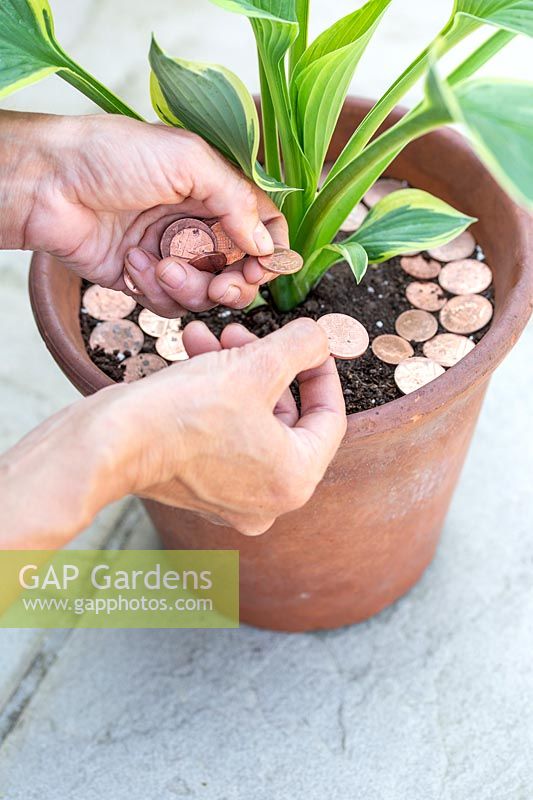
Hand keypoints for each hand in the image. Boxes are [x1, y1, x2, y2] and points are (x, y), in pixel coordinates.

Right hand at [0, 319, 345, 545]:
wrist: (107, 444)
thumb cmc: (182, 412)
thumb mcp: (255, 365)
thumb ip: (301, 347)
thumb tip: (319, 338)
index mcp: (294, 480)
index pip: (329, 417)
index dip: (320, 369)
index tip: (307, 341)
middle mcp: (268, 500)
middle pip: (286, 416)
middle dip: (265, 364)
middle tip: (244, 333)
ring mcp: (233, 498)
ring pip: (252, 419)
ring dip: (236, 371)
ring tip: (212, 335)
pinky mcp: (201, 487)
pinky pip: (224, 434)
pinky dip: (216, 396)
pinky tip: (195, 353)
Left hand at [1, 111, 286, 314]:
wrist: (48, 185)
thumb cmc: (111, 156)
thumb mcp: (187, 160)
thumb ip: (236, 200)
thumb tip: (266, 245)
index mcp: (215, 191)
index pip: (263, 228)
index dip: (268, 253)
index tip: (258, 267)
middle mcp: (199, 225)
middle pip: (240, 272)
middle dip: (233, 285)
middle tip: (221, 286)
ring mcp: (172, 255)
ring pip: (205, 294)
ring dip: (188, 287)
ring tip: (160, 265)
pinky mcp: (144, 280)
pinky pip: (168, 304)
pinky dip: (154, 289)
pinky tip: (132, 261)